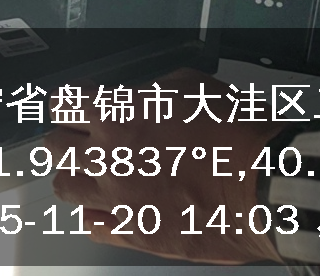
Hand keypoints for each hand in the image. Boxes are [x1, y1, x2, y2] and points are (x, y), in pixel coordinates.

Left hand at [42, 68, 286, 264]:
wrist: (266, 186)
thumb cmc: (237, 134)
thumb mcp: (193, 86)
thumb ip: (154, 90)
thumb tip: (143, 97)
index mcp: (117, 115)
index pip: (63, 103)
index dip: (68, 103)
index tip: (73, 105)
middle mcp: (106, 157)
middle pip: (53, 145)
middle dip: (63, 138)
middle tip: (77, 139)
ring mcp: (116, 199)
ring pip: (64, 187)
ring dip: (73, 177)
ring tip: (88, 175)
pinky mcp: (134, 233)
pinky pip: (93, 226)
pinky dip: (97, 216)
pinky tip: (109, 209)